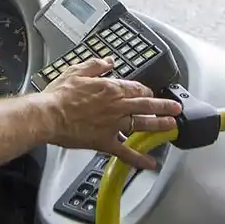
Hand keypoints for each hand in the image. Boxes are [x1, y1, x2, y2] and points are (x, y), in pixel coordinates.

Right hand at [42, 58, 181, 169]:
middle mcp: (116, 106)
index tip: (149, 93)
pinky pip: (125, 151)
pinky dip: (138, 159)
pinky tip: (149, 163)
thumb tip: (109, 60)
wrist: (49, 116)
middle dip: (163, 106)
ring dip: (158, 125)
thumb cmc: (59, 95)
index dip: (144, 91)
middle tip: (175, 108)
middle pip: (146, 105)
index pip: (135, 88)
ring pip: (141, 124)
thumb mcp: (77, 70)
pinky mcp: (105, 141)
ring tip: (171, 127)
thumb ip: (96, 65)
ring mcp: (113, 124)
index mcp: (110, 88)